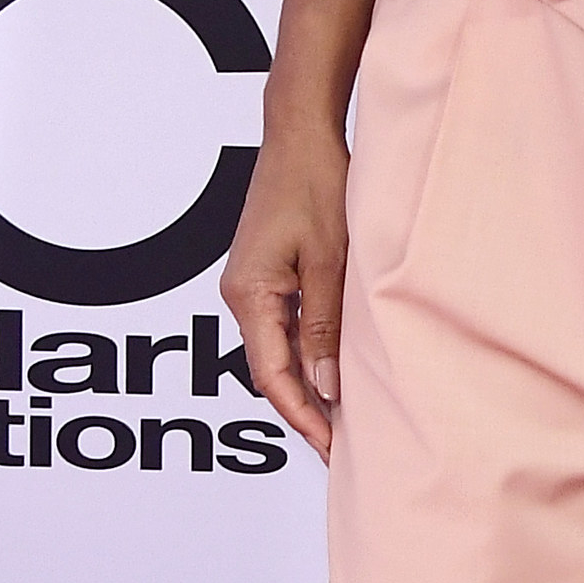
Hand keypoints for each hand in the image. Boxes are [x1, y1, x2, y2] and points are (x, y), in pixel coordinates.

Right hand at [221, 115, 350, 460]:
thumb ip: (327, 326)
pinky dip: (305, 354)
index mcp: (250, 294)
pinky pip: (282, 326)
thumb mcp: (331, 262)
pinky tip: (331, 370)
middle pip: (270, 370)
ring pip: (276, 351)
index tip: (331, 449)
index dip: (302, 418)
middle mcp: (240, 294)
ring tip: (343, 419)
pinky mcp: (264, 273)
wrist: (300, 133)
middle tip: (342, 448)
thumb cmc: (316, 184)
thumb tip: (326, 386)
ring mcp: (250, 284)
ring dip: (306, 384)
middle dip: (305, 410)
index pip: (272, 376)